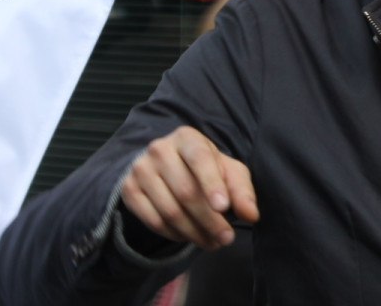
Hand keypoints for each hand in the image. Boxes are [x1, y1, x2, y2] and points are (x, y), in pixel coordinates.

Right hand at [120, 125, 258, 250]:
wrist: (167, 165)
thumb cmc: (205, 167)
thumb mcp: (228, 171)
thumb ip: (242, 190)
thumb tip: (251, 215)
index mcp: (187, 137)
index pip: (200, 159)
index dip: (212, 184)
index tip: (224, 207)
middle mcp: (160, 149)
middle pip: (186, 191)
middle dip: (209, 220)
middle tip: (226, 238)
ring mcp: (141, 169)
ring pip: (169, 210)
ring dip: (194, 233)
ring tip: (212, 243)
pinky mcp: (129, 190)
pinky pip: (153, 221)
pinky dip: (175, 235)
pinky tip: (190, 238)